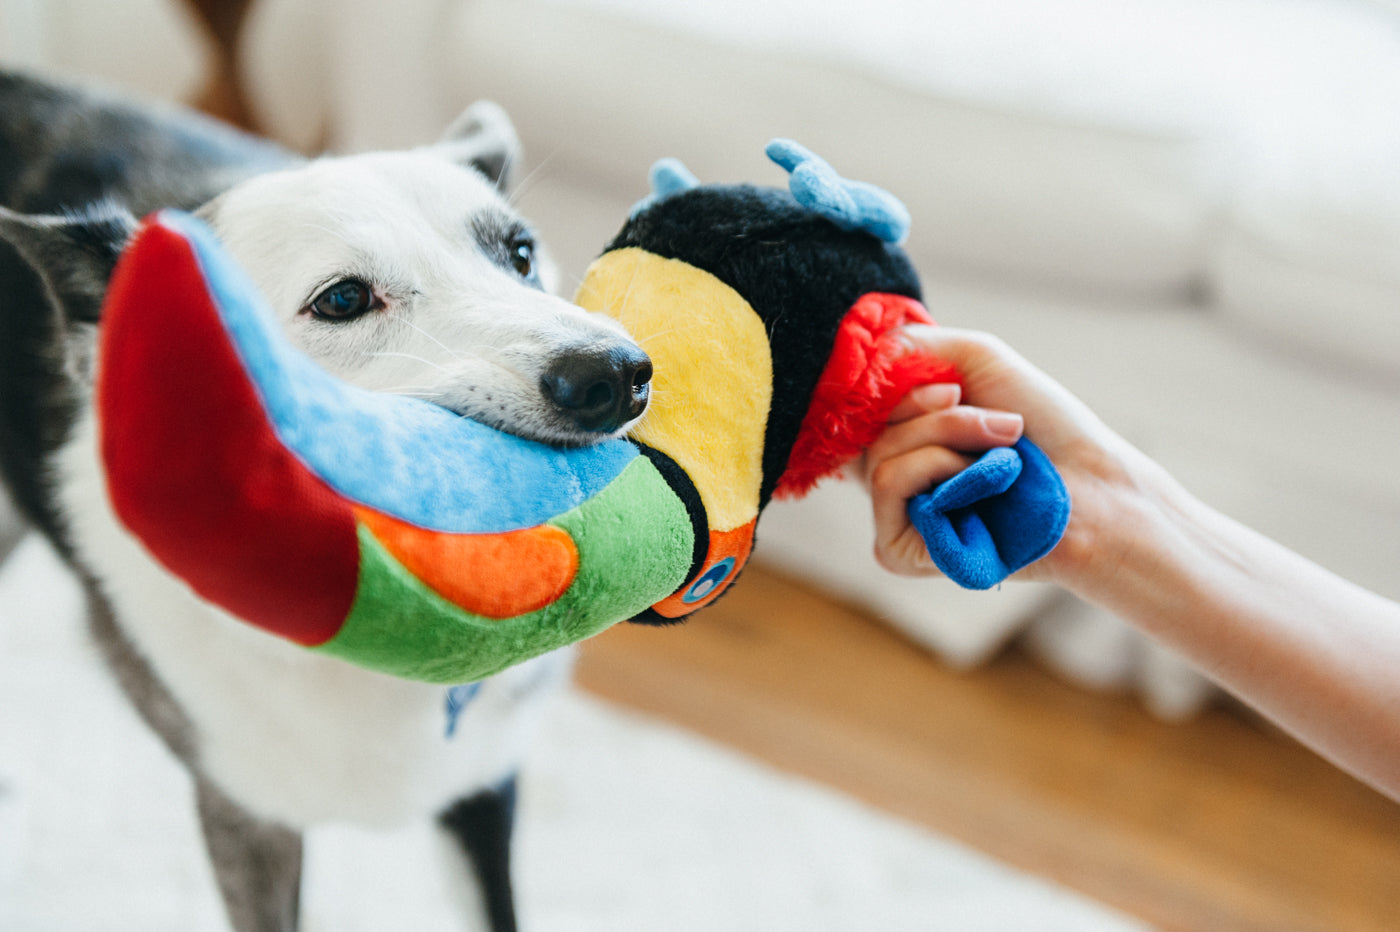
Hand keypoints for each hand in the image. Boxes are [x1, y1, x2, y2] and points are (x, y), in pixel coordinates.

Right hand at [858, 326, 1156, 585]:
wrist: (1091, 486)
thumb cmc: (1044, 426)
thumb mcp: (972, 360)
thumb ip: (906, 346)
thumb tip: (846, 353)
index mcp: (903, 436)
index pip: (856, 405)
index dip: (892, 386)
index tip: (952, 385)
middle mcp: (892, 474)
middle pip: (866, 426)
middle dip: (935, 410)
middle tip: (998, 422)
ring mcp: (893, 514)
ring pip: (878, 451)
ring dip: (947, 436)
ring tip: (999, 455)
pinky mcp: (899, 547)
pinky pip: (888, 482)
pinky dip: (935, 468)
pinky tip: (979, 487)